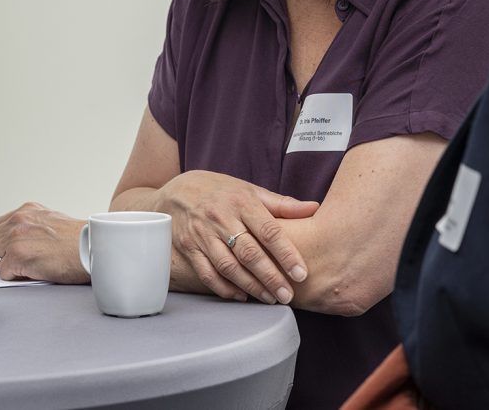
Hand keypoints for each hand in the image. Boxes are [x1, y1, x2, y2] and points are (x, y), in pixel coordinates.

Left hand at [0, 202, 89, 283]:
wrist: (93, 248)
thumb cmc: (80, 240)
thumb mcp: (52, 222)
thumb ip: (32, 227)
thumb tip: (22, 243)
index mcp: (27, 210)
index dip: (5, 242)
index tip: (15, 251)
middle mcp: (19, 220)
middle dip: (3, 254)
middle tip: (21, 263)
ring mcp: (16, 237)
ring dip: (7, 266)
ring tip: (28, 268)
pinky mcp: (17, 256)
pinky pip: (3, 273)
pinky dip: (15, 277)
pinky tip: (33, 273)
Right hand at [155, 171, 317, 304]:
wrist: (175, 191)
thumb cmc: (219, 191)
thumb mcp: (249, 189)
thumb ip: (281, 204)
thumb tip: (314, 208)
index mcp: (241, 201)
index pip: (268, 230)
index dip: (286, 253)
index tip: (301, 273)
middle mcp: (221, 218)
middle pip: (249, 253)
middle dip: (270, 277)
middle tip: (288, 295)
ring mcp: (203, 234)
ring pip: (229, 266)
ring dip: (251, 286)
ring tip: (269, 299)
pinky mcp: (189, 248)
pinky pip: (207, 273)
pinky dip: (225, 288)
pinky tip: (241, 296)